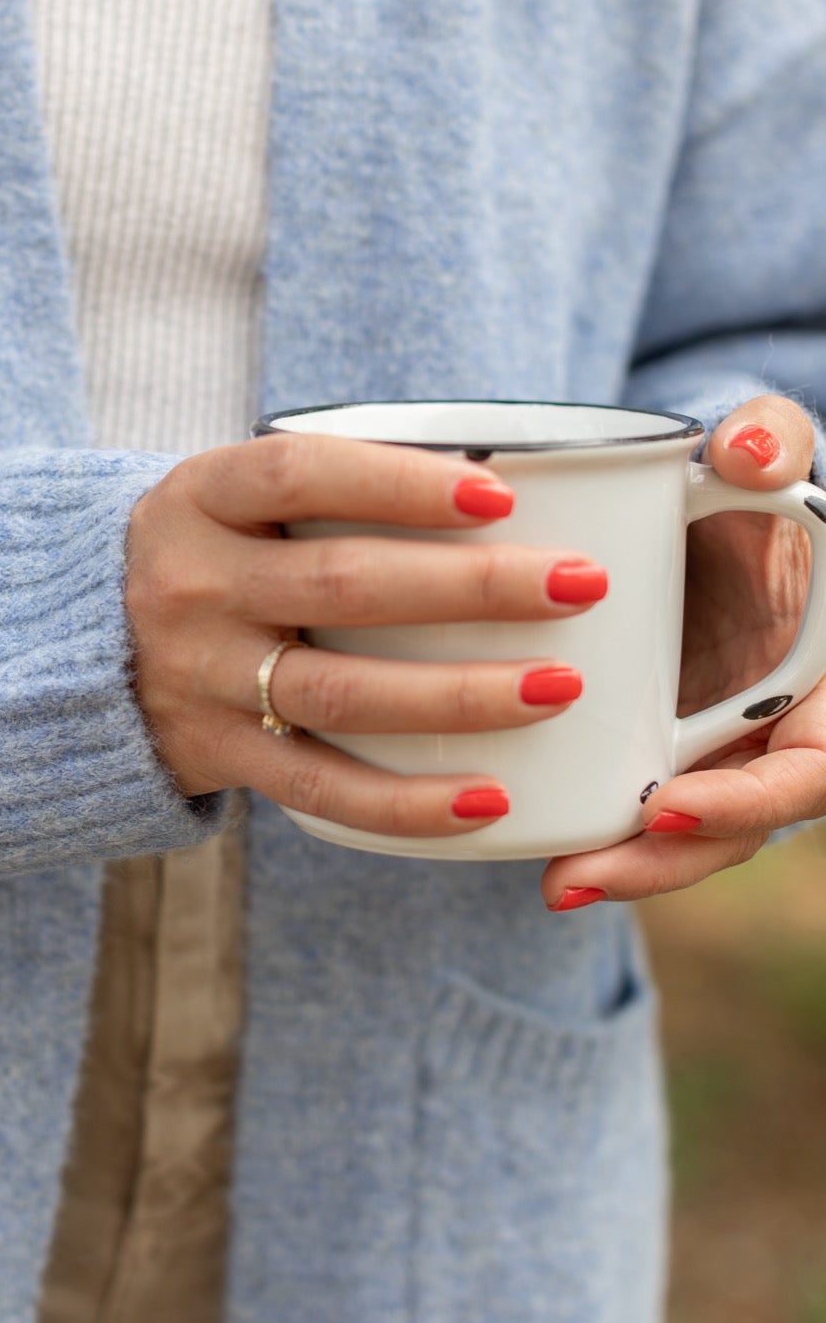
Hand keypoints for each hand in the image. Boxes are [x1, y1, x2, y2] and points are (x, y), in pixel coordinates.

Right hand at [126, 433, 605, 841]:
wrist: (78, 643)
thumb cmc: (213, 551)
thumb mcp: (235, 497)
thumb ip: (333, 488)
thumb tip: (515, 482)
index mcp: (201, 497)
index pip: (301, 476)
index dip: (401, 483)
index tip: (501, 493)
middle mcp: (191, 584)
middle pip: (343, 585)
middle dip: (474, 586)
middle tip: (580, 584)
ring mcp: (198, 677)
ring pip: (340, 691)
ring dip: (459, 693)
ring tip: (560, 686)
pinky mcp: (215, 756)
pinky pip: (320, 788)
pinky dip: (407, 802)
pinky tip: (491, 799)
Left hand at [540, 393, 825, 909]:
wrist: (694, 506)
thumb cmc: (743, 484)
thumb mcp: (765, 453)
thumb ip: (774, 440)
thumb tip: (745, 451)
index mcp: (824, 684)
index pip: (809, 770)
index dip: (749, 800)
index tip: (671, 803)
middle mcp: (777, 731)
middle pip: (735, 828)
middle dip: (662, 862)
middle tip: (580, 875)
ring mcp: (717, 751)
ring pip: (681, 835)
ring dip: (620, 867)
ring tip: (556, 883)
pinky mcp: (657, 751)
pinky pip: (631, 808)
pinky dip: (587, 830)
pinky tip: (526, 850)